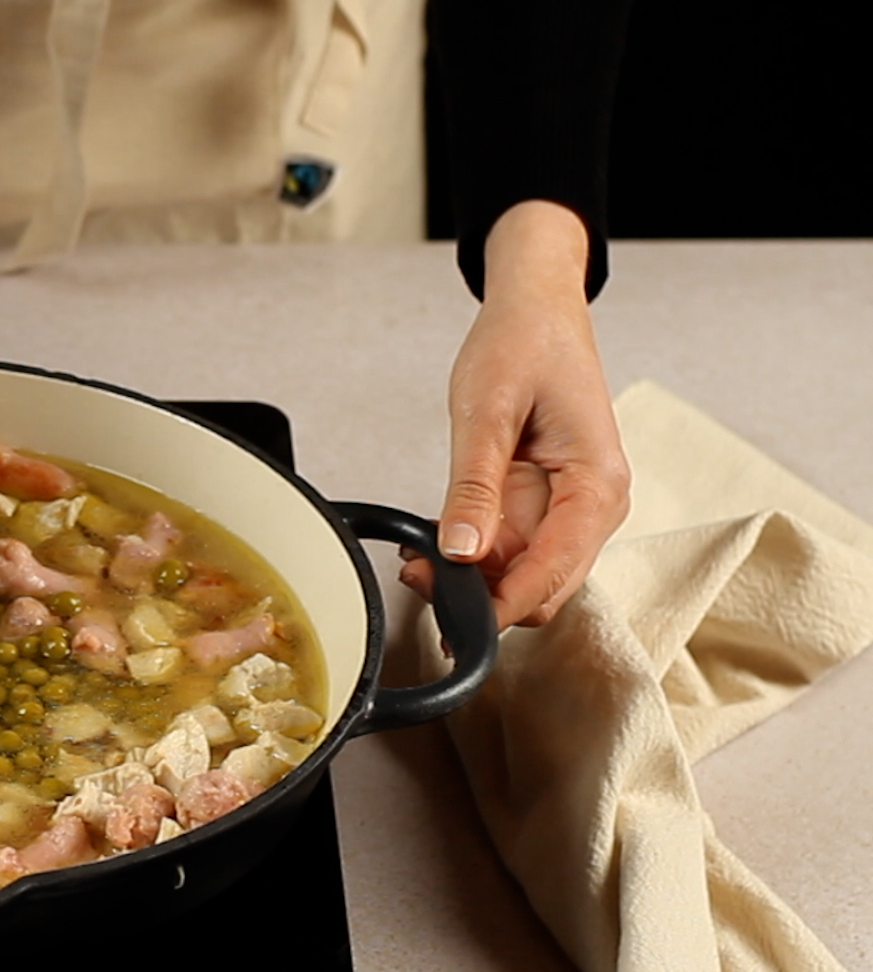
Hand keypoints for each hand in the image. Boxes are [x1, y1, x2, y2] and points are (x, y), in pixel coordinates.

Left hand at [402, 201, 630, 629]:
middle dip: (484, 597)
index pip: (555, 572)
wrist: (536, 308)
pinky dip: (472, 554)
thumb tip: (462, 551)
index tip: (454, 621)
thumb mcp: (486, 412)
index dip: (504, 605)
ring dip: (473, 578)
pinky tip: (431, 544)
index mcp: (597, 485)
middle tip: (418, 578)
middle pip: (542, 585)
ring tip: (415, 559)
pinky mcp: (542, 503)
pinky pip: (509, 547)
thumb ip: (474, 485)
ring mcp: (569, 508)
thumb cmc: (523, 344)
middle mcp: (593, 506)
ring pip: (522, 572)